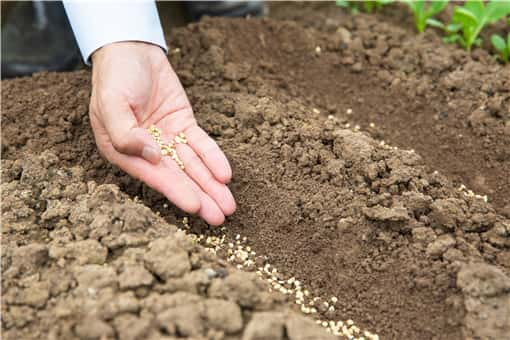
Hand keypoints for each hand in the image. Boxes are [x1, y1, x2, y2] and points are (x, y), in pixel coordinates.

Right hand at [89, 41, 234, 224]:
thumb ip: (124, 134)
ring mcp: (168, 139)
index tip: (196, 207)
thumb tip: (150, 157)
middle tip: (221, 218)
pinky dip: (214, 158)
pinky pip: (201, 144)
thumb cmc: (115, 77)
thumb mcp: (111, 103)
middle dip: (201, 197)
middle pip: (179, 178)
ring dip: (212, 185)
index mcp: (124, 152)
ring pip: (193, 166)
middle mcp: (147, 151)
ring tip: (229, 205)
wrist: (132, 50)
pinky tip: (226, 174)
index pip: (154, 177)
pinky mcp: (184, 125)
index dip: (176, 192)